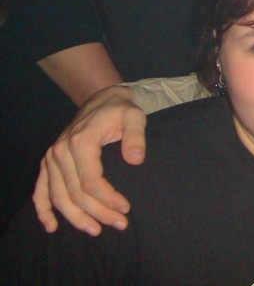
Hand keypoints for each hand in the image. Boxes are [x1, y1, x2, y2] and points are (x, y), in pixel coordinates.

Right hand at [32, 85, 147, 234]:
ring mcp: (52, 158)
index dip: (107, 199)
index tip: (125, 209)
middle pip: (76, 193)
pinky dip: (43, 210)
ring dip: (75, 218)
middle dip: (98, 212)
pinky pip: (40, 190)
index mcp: (81, 141)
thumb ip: (136, 136)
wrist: (102, 99)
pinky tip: (52, 226)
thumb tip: (135, 160)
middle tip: (119, 224)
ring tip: (96, 230)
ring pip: (59, 196)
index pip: (90, 181)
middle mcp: (61, 151)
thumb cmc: (120, 110)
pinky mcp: (48, 162)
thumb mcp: (135, 116)